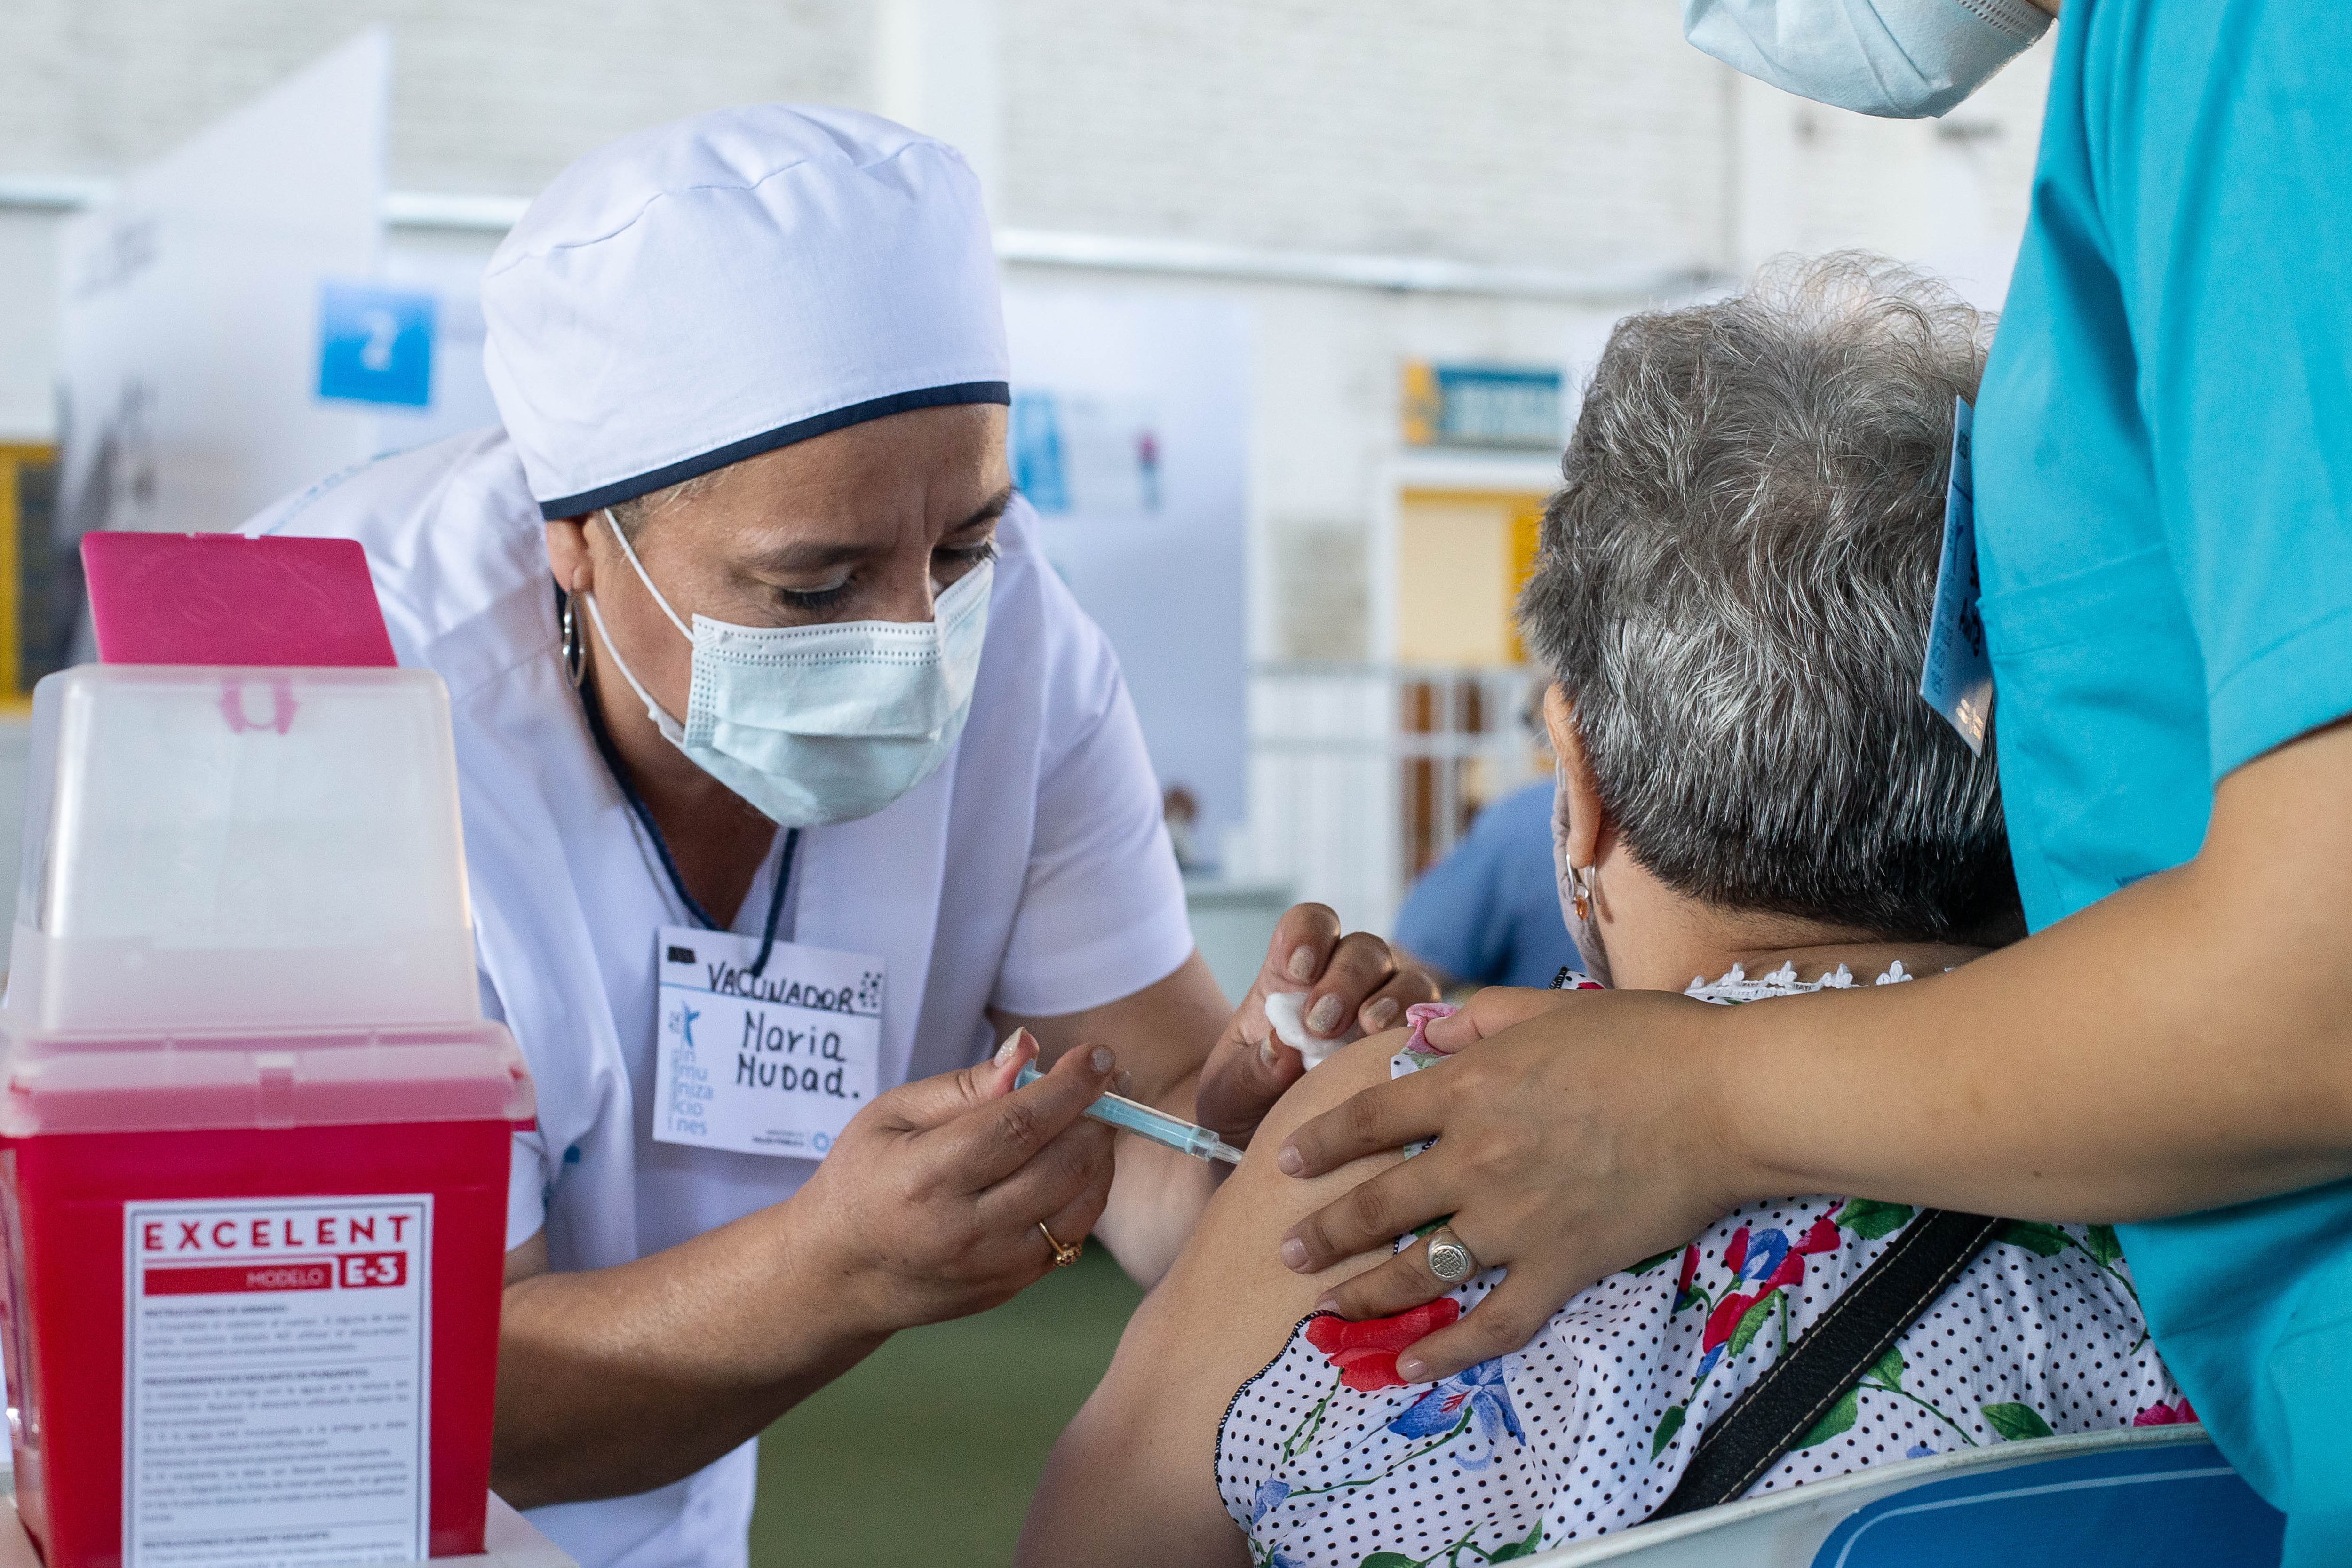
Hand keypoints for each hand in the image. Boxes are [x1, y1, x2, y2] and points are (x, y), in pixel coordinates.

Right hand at [793, 1029, 1118, 1334]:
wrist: (840, 1274)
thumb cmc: (861, 1179)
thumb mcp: (892, 1115)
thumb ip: (965, 1085)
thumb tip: (1027, 1048)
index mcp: (927, 1179)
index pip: (1020, 1125)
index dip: (1070, 1086)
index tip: (1100, 1055)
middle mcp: (966, 1230)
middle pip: (1063, 1164)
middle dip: (1098, 1113)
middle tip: (1107, 1079)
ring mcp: (994, 1265)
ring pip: (1081, 1201)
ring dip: (1101, 1150)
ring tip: (1093, 1115)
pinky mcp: (1012, 1284)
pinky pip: (1075, 1232)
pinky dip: (1088, 1189)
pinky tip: (1074, 1159)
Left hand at [1194, 903, 1439, 1142]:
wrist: (1274, 1153)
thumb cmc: (1245, 1105)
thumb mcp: (1230, 1093)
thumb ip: (1251, 1070)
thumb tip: (1282, 1050)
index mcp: (1292, 975)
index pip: (1310, 924)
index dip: (1309, 934)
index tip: (1298, 969)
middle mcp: (1346, 981)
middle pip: (1363, 950)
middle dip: (1345, 979)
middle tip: (1322, 1023)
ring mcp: (1386, 1010)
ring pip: (1407, 979)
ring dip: (1392, 999)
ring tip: (1370, 1029)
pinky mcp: (1416, 1045)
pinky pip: (1436, 1026)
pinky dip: (1428, 1034)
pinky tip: (1408, 1057)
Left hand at [1272, 986, 1744, 1380]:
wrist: (1725, 1097)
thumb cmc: (1644, 1041)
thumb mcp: (1544, 1008)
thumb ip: (1474, 1022)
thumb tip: (1422, 1037)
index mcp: (1469, 1089)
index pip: (1370, 1120)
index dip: (1321, 1143)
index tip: (1287, 1161)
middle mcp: (1477, 1159)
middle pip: (1377, 1205)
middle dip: (1324, 1233)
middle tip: (1288, 1250)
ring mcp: (1516, 1220)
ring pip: (1420, 1271)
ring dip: (1366, 1294)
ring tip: (1329, 1311)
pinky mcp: (1562, 1267)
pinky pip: (1493, 1324)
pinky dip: (1447, 1354)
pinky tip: (1411, 1369)